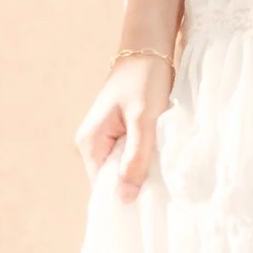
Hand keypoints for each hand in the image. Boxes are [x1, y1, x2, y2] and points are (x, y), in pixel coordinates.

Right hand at [75, 49, 173, 192]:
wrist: (149, 49)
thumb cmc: (144, 80)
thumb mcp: (143, 120)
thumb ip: (135, 158)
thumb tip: (125, 198)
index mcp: (89, 143)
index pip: (103, 188)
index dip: (125, 197)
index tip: (150, 202)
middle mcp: (92, 144)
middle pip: (112, 180)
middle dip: (135, 183)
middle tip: (162, 185)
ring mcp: (105, 139)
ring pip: (124, 168)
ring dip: (143, 170)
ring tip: (163, 168)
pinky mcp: (119, 133)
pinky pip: (130, 156)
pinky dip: (145, 158)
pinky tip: (160, 156)